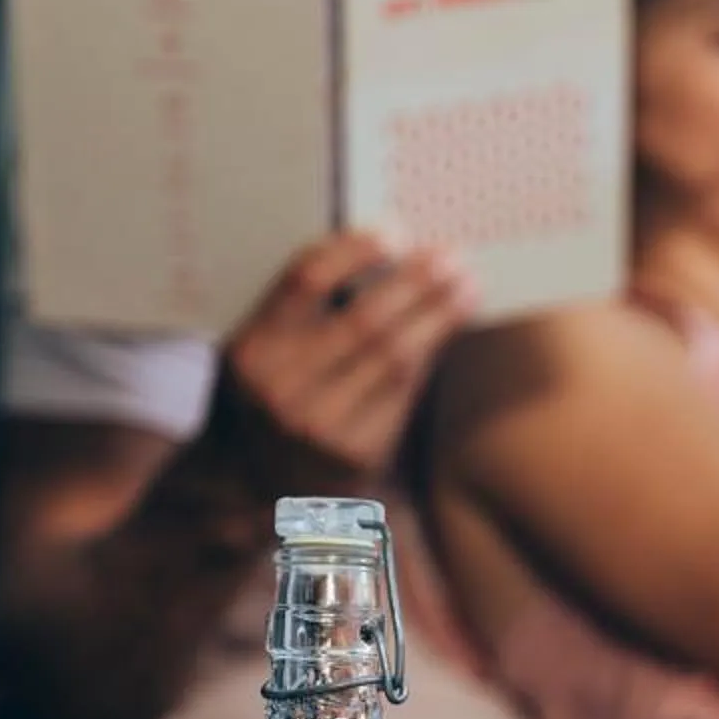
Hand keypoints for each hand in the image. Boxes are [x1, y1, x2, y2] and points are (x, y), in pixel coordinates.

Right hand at [207, 230, 478, 493]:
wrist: (272, 486)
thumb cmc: (282, 400)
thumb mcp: (269, 355)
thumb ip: (304, 312)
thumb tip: (383, 253)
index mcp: (252, 350)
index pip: (305, 280)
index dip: (355, 250)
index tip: (394, 233)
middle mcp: (280, 388)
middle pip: (362, 317)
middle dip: (413, 281)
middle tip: (449, 256)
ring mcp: (319, 425)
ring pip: (393, 354)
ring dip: (437, 314)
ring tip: (465, 286)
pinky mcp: (356, 452)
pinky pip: (404, 389)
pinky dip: (430, 351)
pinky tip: (450, 326)